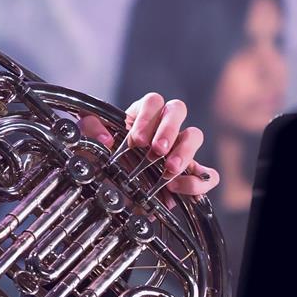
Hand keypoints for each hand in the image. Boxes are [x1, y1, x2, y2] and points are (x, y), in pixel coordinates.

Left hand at [80, 93, 217, 198]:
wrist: (114, 194)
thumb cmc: (105, 161)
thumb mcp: (89, 142)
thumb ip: (89, 129)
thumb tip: (105, 136)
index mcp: (142, 116)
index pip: (153, 101)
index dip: (146, 118)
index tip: (136, 140)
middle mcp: (164, 128)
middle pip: (177, 110)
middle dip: (168, 130)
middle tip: (157, 151)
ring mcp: (180, 149)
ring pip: (195, 135)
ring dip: (184, 152)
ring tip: (169, 170)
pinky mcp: (191, 174)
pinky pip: (207, 173)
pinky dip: (198, 181)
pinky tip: (178, 188)